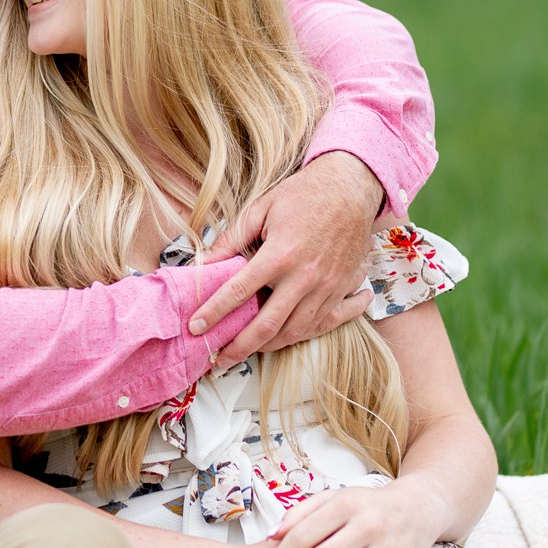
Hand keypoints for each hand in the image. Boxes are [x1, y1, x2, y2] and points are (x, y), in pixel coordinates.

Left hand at [190, 151, 384, 365]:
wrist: (351, 188)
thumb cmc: (303, 195)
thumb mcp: (262, 208)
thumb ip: (232, 237)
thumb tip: (206, 262)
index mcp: (279, 255)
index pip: (238, 292)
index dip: (213, 312)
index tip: (196, 328)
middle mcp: (304, 277)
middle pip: (267, 325)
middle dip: (240, 347)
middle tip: (220, 359)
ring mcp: (326, 287)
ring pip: (295, 332)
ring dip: (268, 347)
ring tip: (247, 351)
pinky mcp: (341, 290)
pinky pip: (322, 324)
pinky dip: (302, 336)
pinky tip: (285, 340)